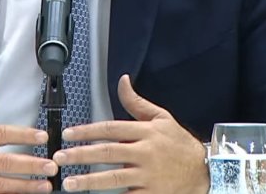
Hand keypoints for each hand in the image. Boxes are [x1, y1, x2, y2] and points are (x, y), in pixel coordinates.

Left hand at [53, 74, 208, 192]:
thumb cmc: (179, 144)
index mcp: (146, 132)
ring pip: (114, 178)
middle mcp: (146, 152)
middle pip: (108, 152)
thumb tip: (123, 81)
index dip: (87, 130)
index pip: (111, 128)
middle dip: (81, 155)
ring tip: (70, 183)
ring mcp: (149, 175)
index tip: (68, 134)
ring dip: (89, 180)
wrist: (205, 171)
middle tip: (60, 157)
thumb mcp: (162, 118)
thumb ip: (137, 102)